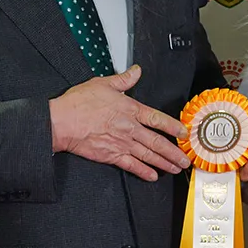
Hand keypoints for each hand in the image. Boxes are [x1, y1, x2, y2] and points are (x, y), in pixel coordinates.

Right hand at [50, 66, 188, 180]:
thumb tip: (136, 71)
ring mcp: (121, 143)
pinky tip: (152, 175)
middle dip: (174, 152)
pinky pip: (131, 165)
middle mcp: (129, 128)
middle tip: (185, 159)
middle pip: (157, 142)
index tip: (184, 133)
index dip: (173, 126)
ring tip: (175, 168)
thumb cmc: (79, 103)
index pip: (158, 119)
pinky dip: (143, 172)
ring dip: (164, 163)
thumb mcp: (103, 84)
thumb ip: (123, 79)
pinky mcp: (111, 155)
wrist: (62, 122)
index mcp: (130, 110)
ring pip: (148, 155)